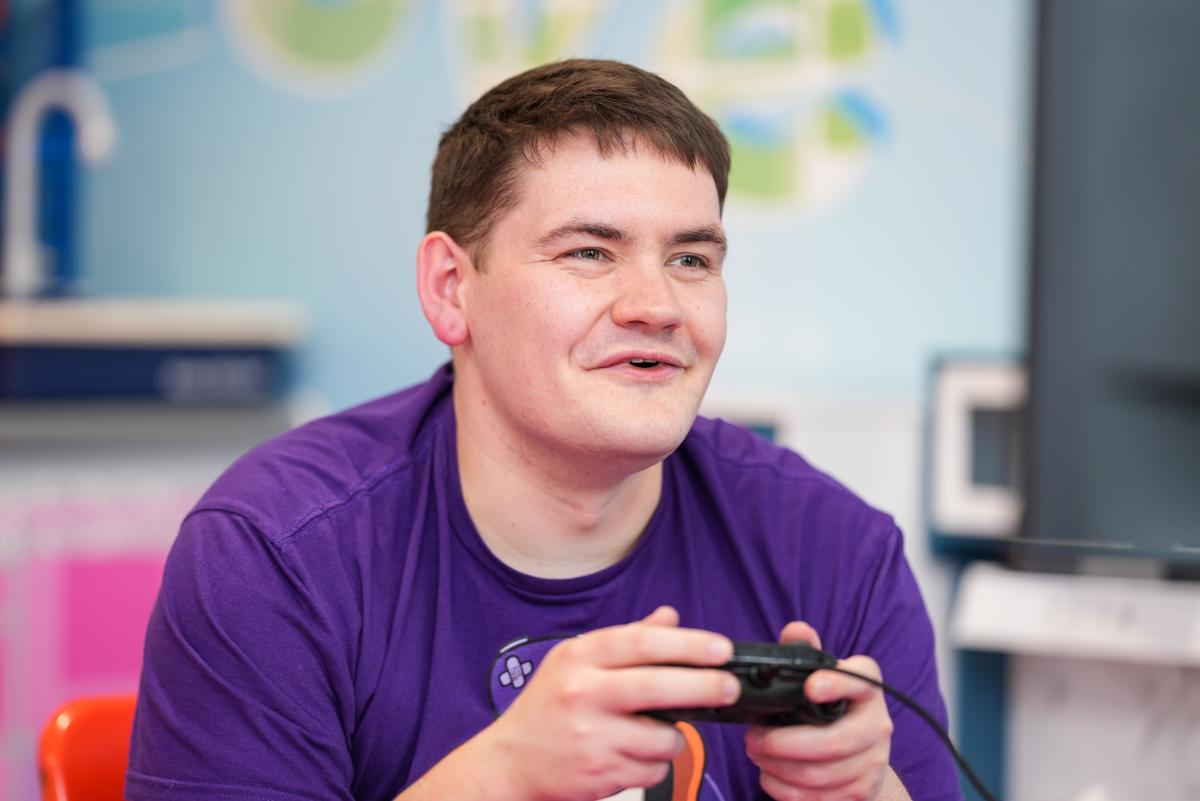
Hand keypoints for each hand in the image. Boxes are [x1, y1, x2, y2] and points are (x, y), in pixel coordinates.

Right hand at [476, 606, 738, 800]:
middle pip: (658, 686)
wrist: (510, 760)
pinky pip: (652, 769)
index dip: (688, 643)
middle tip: (730, 687)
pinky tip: (633, 754)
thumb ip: (626, 639)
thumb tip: (671, 617)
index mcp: (579, 657)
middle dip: (705, 686)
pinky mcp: (599, 773)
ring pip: (663, 737)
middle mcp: (582, 693)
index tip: (721, 649)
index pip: (641, 642)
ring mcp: (590, 736)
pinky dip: (655, 763)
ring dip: (675, 737)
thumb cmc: (547, 706)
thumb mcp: (576, 661)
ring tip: (657, 731)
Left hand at [744, 622, 894, 800]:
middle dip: (785, 743)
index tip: (810, 687)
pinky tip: (770, 776)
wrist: (863, 758)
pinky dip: (786, 790)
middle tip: (753, 737)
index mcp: (868, 690)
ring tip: (756, 753)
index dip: (837, 683)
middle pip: (834, 742)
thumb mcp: (822, 677)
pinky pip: (819, 798)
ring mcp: (873, 764)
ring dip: (779, 767)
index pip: (861, 680)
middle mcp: (878, 726)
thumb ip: (805, 653)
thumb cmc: (833, 710)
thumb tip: (795, 631)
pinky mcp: (861, 794)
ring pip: (822, 775)